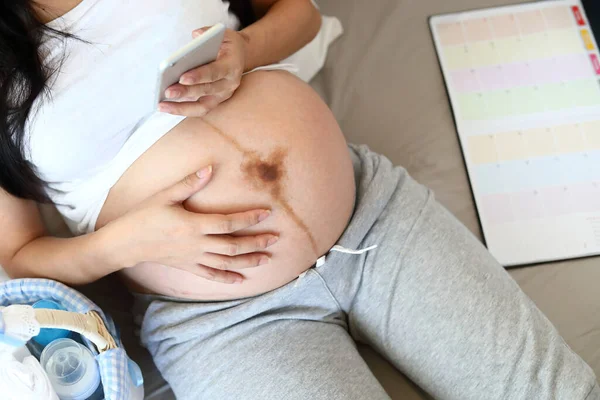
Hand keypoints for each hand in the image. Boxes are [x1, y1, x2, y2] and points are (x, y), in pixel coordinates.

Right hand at [106, 166, 277, 283]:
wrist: (125, 243)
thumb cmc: (144, 216)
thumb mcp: (165, 196)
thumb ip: (189, 183)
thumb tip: (209, 168)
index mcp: (193, 225)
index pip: (228, 223)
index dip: (249, 218)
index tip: (267, 213)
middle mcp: (196, 244)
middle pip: (233, 246)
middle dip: (256, 242)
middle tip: (276, 239)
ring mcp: (193, 258)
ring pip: (226, 262)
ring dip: (248, 261)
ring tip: (267, 259)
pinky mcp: (187, 267)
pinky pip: (210, 275)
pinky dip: (227, 278)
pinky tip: (241, 281)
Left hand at [158, 27, 248, 116]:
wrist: (240, 57)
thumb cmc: (228, 45)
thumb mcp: (224, 33)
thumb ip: (210, 32)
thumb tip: (196, 35)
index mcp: (232, 66)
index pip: (215, 72)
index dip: (199, 76)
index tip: (182, 78)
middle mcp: (229, 84)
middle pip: (206, 90)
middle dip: (186, 92)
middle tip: (167, 91)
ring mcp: (222, 95)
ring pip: (202, 106)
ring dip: (181, 107)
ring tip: (161, 105)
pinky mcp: (215, 101)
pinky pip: (198, 109)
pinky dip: (182, 109)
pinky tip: (166, 106)